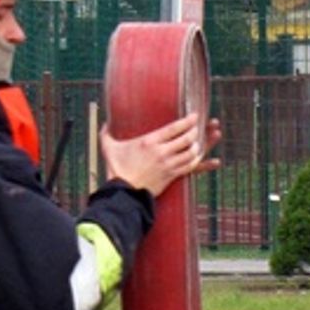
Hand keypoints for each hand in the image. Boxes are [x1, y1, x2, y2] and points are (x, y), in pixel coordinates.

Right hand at [100, 113, 222, 196]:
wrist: (123, 193)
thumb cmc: (116, 170)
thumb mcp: (109, 148)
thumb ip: (106, 133)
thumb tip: (104, 122)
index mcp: (149, 142)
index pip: (175, 128)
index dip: (188, 121)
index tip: (195, 116)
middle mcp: (162, 152)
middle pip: (187, 139)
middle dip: (196, 131)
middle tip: (199, 127)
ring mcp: (168, 165)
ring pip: (191, 153)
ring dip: (200, 145)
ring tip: (202, 140)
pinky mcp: (171, 176)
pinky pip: (191, 168)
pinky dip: (201, 162)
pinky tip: (205, 157)